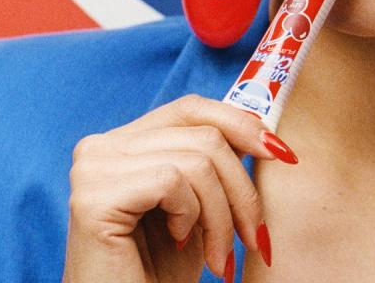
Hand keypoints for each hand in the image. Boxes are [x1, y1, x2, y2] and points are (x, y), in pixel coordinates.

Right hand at [62, 94, 294, 281]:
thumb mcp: (198, 205)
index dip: (240, 123)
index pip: (191, 108)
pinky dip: (191, 217)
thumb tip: (258, 125)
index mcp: (124, 142)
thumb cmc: (161, 273)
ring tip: (221, 259)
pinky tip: (180, 245)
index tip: (281, 152)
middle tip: (256, 237)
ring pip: (197, 160)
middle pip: (203, 134)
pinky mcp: (93, 197)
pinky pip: (172, 181)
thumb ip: (213, 160)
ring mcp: (93, 168)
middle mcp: (101, 146)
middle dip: (242, 188)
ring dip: (223, 216)